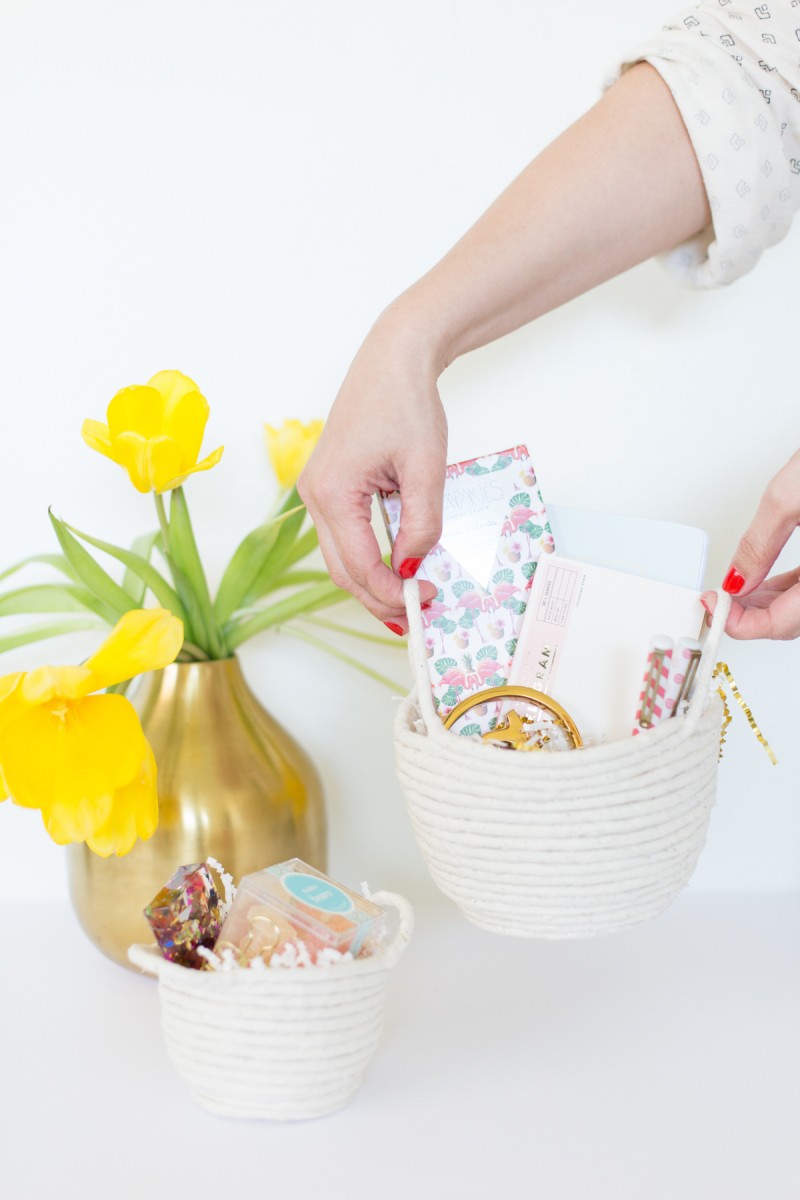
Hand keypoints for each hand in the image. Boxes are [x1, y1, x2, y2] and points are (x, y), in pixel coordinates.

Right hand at [298, 314, 443, 631]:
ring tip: (409, 598)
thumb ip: (422, 521)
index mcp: (332, 492)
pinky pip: (345, 536)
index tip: (427, 600)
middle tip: (417, 616)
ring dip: (372, 582)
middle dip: (378, 598)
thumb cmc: (406, 402)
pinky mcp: (329, 487)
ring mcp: (317, 492)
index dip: (393, 591)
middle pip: (342, 571)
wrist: (392, 359)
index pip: (360, 565)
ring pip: (341, 558)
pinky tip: (396, 566)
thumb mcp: (426, 466)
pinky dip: (369, 558)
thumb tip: (416, 565)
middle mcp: (314, 496)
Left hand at [701, 450, 799, 639]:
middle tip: (719, 600)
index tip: (715, 607)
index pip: (785, 623)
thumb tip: (736, 580)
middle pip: (795, 621)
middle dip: (753, 618)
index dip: (743, 625)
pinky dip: (788, 591)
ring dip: (769, 606)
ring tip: (734, 592)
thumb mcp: (791, 495)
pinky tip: (762, 584)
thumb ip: (759, 544)